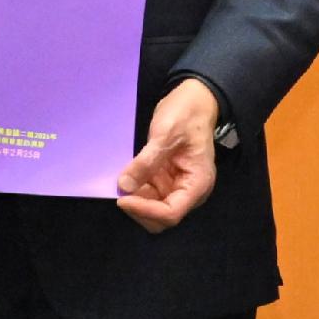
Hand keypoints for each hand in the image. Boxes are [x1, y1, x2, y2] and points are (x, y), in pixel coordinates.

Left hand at [116, 77, 223, 231]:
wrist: (194, 101)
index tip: (123, 198)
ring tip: (121, 182)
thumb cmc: (186, 115)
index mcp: (197, 183)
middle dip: (140, 208)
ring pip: (152, 209)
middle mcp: (189, 191)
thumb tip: (124, 185)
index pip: (171, 213)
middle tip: (120, 191)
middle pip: (162, 217)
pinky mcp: (166, 180)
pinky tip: (126, 178)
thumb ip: (146, 162)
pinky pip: (148, 195)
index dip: (146, 211)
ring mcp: (176, 186)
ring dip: (135, 200)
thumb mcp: (165, 135)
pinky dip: (135, 191)